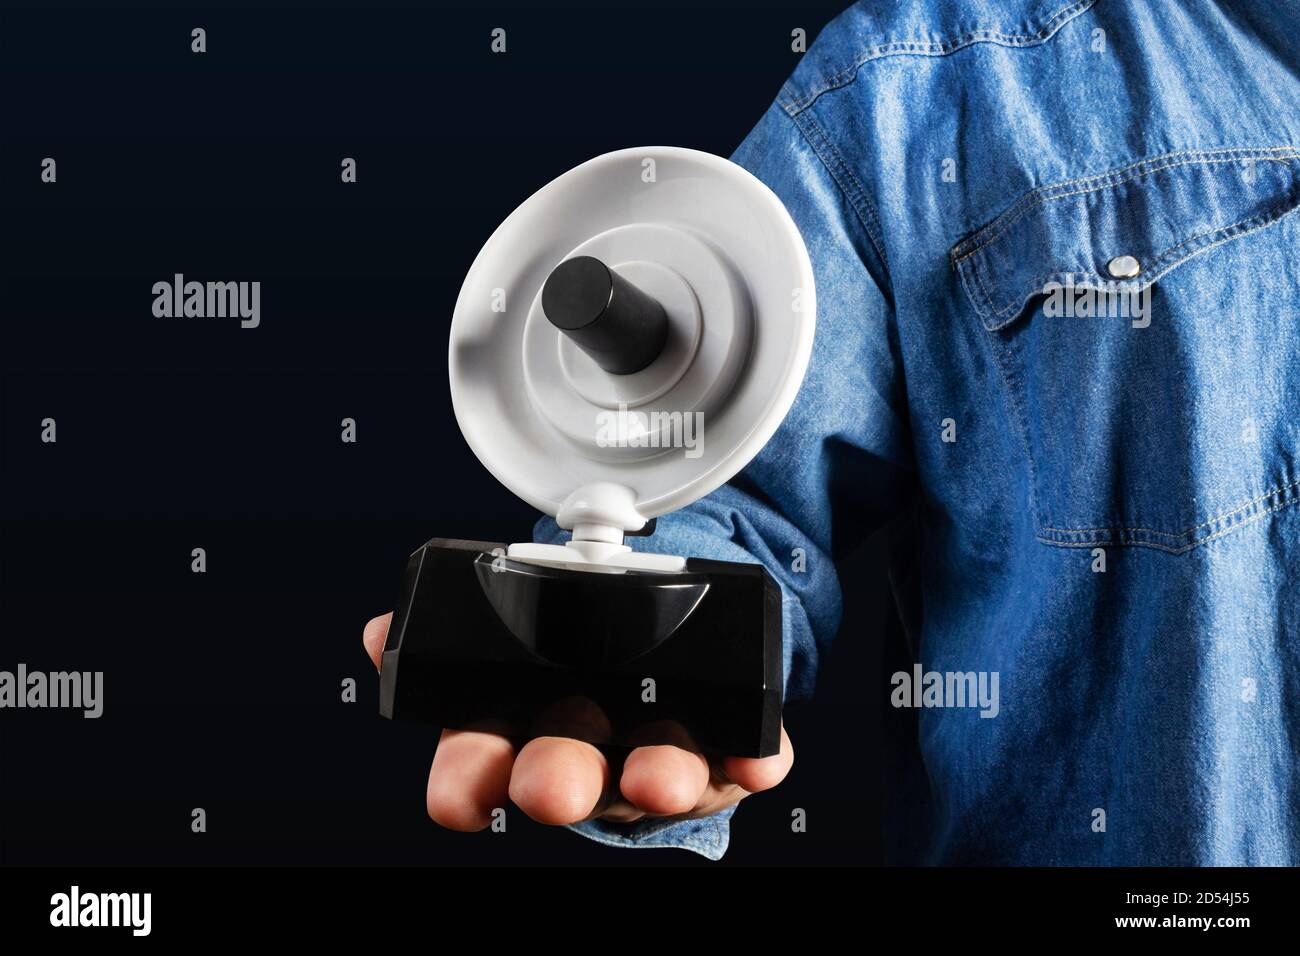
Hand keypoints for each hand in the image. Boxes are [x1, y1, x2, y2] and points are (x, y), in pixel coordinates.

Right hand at [363, 612, 793, 829]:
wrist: (655, 654)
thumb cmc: (574, 660)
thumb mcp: (510, 638)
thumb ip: (452, 634)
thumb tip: (382, 632)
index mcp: (524, 730)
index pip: (483, 763)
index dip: (468, 780)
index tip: (457, 799)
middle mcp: (591, 754)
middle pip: (569, 773)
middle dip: (556, 780)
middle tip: (548, 787)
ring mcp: (660, 753)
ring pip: (659, 770)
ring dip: (659, 777)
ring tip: (658, 777)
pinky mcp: (728, 746)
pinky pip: (747, 753)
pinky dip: (755, 757)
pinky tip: (761, 760)